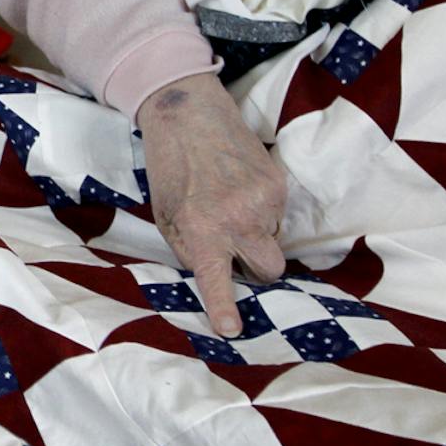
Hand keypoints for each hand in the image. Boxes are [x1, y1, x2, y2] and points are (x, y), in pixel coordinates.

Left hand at [137, 73, 287, 336]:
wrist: (188, 115)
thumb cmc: (171, 170)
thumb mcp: (166, 218)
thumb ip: (191, 251)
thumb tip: (217, 277)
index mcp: (201, 230)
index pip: (216, 279)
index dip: (225, 307)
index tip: (231, 330)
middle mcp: (237, 220)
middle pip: (269, 271)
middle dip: (258, 270)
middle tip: (237, 252)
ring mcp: (263, 202)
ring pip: (275, 242)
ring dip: (258, 236)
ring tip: (231, 206)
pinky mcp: (279, 184)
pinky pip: (279, 216)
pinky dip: (263, 213)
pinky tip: (240, 190)